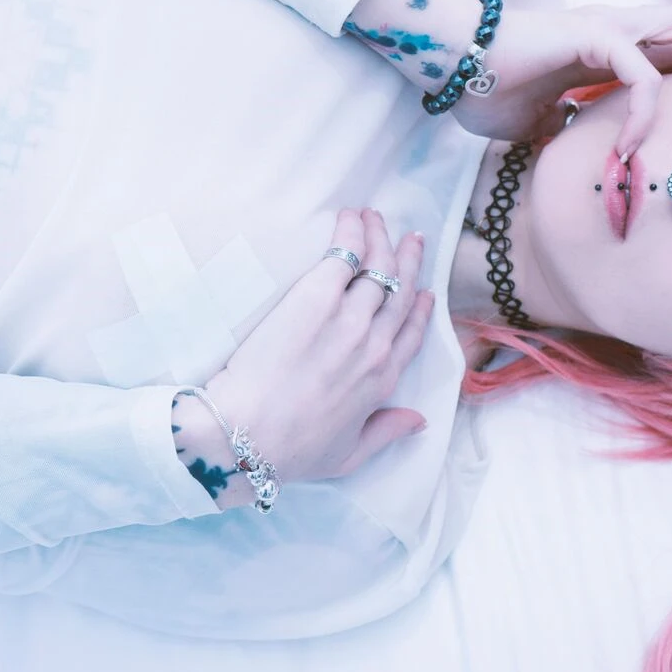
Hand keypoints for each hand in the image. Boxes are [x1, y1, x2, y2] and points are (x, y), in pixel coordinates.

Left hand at [189, 209, 433, 504]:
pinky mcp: (316, 298)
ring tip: (374, 216)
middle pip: (399, 290)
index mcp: (383, 380)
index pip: (412, 333)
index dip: (419, 306)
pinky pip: (344, 255)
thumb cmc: (290, 450)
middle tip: (408, 237)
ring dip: (379, 236)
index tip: (424, 290)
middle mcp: (374, 344)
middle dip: (407, 259)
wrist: (248, 435)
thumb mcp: (349, 454)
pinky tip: (349, 216)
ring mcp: (349, 319)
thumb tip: (418, 420)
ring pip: (377, 266)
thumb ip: (385, 433)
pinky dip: (351, 232)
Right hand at [448, 1, 671, 153]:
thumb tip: (580, 156)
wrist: (448, 65)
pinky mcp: (588, 37)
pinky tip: (635, 144)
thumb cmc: (485, 89)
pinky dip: (648, 107)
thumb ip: (565, 130)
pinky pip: (638, 70)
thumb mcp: (537, 121)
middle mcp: (613, 27)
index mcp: (607, 44)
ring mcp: (603, 27)